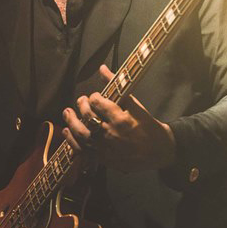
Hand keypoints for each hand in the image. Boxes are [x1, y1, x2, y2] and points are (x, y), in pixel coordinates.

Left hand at [62, 65, 176, 172]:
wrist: (159, 153)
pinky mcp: (103, 159)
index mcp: (121, 119)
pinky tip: (67, 132)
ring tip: (68, 112)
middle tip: (81, 100)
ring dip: (71, 122)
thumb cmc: (150, 128)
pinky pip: (83, 151)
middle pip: (87, 117)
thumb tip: (102, 68)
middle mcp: (111, 134)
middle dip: (81, 105)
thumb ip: (118, 86)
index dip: (94, 96)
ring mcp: (106, 149)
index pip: (98, 102)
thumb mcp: (137, 106)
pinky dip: (72, 141)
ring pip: (81, 134)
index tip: (95, 96)